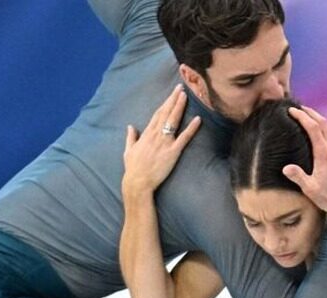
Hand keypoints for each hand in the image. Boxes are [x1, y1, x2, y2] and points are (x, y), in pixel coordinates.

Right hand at [123, 85, 202, 199]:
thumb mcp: (128, 151)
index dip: (166, 103)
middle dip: (173, 99)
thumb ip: (130, 137)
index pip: (157, 114)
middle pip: (166, 113)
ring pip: (173, 121)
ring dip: (180, 107)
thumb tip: (130, 126)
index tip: (172, 94)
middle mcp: (156, 135)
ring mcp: (165, 142)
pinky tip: (198, 119)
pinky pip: (184, 138)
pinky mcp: (173, 152)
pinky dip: (191, 128)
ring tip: (186, 95)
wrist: (138, 182)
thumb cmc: (133, 168)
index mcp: (146, 134)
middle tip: (181, 87)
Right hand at [283, 106, 326, 212]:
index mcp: (325, 154)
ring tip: (310, 115)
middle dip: (311, 113)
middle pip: (323, 123)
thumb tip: (286, 168)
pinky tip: (322, 132)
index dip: (302, 117)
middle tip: (299, 107)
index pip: (313, 128)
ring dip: (320, 119)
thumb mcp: (310, 189)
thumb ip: (298, 177)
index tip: (292, 110)